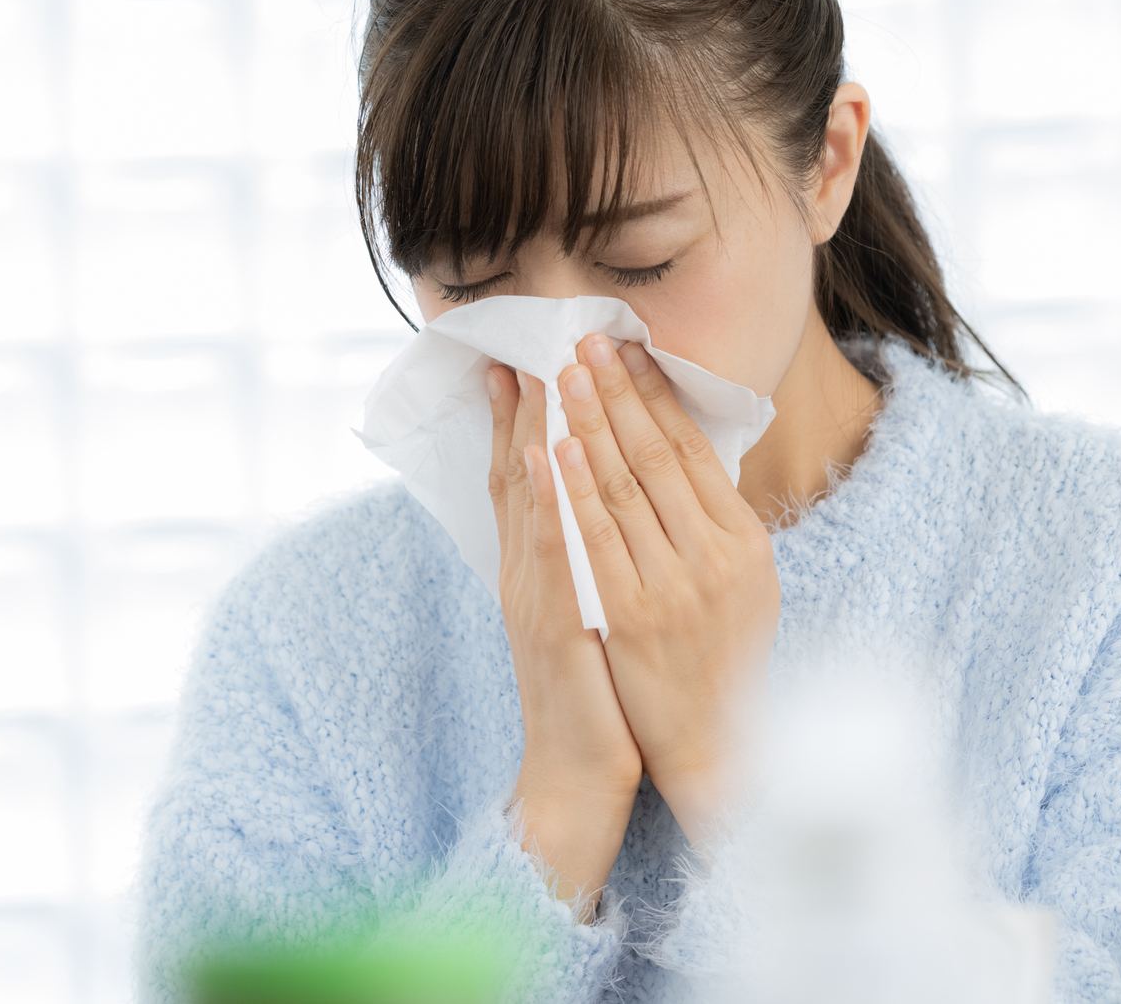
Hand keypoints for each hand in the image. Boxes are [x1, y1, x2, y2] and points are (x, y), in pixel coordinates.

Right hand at [487, 365, 642, 916]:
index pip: (527, 478)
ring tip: (535, 375)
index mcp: (538, 568)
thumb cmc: (596, 693)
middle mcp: (527, 574)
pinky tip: (548, 461)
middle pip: (518, 476)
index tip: (523, 361)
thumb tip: (601, 505)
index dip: (523, 420)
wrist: (578, 776)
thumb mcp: (589, 610)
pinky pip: (550, 555)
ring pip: (530, 503)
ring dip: (533, 434)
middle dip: (522, 409)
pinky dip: (547, 504)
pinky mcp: (554, 628)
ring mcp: (536, 598)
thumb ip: (587, 557)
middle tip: (523, 345)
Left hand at [551, 334, 780, 845]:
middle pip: (659, 455)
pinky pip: (597, 541)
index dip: (659, 395)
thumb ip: (717, 528)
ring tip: (566, 371)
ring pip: (625, 487)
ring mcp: (672, 587)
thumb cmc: (722, 664)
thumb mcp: (743, 587)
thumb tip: (694, 461)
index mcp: (744, 543)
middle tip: (588, 338)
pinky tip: (556, 450)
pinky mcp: (630, 618)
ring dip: (593, 423)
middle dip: (619, 391)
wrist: (713, 750)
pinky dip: (575, 490)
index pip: (695, 450)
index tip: (630, 348)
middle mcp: (715, 558)